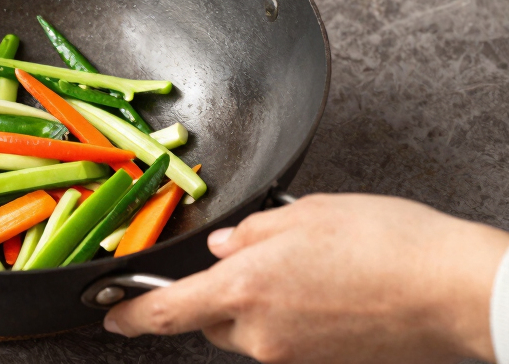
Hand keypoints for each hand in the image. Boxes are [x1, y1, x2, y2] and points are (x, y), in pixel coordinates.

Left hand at [103, 194, 508, 363]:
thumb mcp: (305, 215)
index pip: (164, 311)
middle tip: (255, 258)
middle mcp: (261, 333)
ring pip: (248, 330)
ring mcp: (292, 356)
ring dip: (257, 302)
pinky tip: (325, 289)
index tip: (109, 315)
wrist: (455, 292)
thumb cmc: (387, 244)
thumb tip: (224, 245)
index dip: (129, 315)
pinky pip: (284, 339)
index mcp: (245, 288)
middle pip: (211, 318)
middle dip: (216, 292)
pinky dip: (289, 315)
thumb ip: (250, 233)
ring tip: (306, 268)